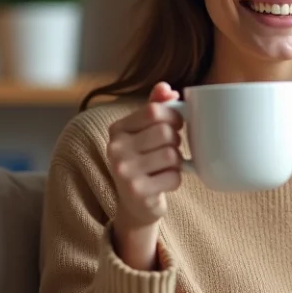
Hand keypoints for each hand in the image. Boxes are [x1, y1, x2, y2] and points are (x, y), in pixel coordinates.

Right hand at [105, 82, 184, 268]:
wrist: (135, 204)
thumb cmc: (144, 160)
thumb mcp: (145, 132)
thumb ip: (155, 106)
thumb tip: (166, 88)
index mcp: (117, 129)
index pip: (155, 110)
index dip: (174, 116)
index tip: (175, 125)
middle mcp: (115, 149)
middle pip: (166, 133)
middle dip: (175, 141)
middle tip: (169, 150)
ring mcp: (124, 171)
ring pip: (172, 155)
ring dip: (176, 163)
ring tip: (165, 167)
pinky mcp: (137, 191)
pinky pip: (174, 177)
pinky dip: (175, 180)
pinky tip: (163, 183)